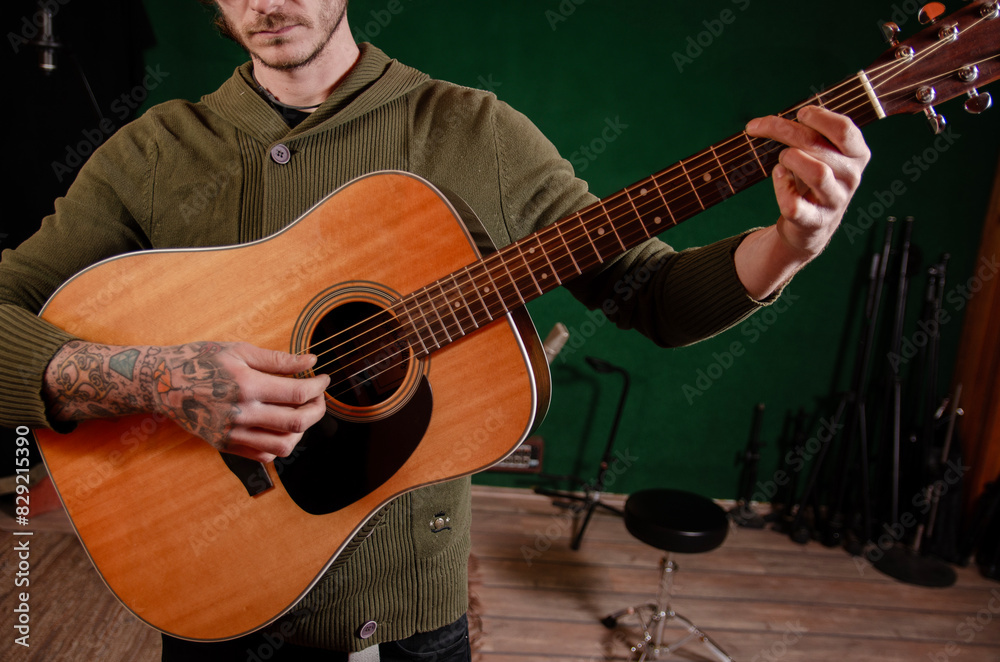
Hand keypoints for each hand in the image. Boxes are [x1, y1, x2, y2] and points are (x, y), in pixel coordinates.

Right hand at [147, 342, 330, 462]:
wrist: (161, 383)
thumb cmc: (201, 360)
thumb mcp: (239, 350)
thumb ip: (278, 359)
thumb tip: (311, 360)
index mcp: (246, 385)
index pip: (298, 393)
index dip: (318, 387)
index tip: (323, 379)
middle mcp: (240, 413)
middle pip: (297, 422)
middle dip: (317, 409)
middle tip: (318, 397)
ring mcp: (232, 434)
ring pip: (284, 446)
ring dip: (301, 431)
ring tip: (300, 413)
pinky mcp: (225, 446)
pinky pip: (264, 456)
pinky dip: (279, 444)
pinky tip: (279, 426)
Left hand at [746, 105, 869, 258]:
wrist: (813, 226)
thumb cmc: (813, 179)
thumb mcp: (820, 153)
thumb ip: (809, 133)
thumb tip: (773, 120)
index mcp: (857, 155)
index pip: (844, 129)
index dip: (819, 117)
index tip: (800, 114)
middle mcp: (851, 177)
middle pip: (818, 146)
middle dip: (783, 130)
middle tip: (758, 127)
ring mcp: (834, 201)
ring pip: (816, 173)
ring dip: (789, 159)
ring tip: (781, 159)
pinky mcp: (814, 221)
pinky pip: (794, 204)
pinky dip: (781, 187)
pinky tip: (779, 177)